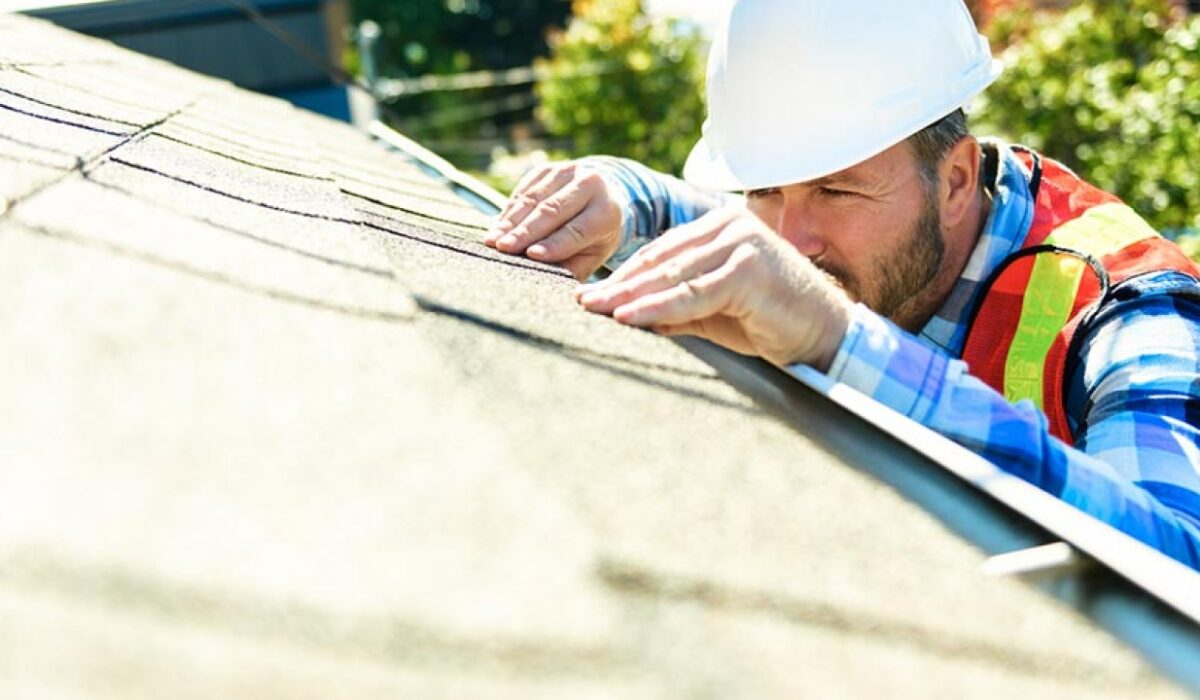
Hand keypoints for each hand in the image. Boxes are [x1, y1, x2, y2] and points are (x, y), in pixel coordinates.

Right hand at [485, 162, 622, 280]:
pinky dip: (508, 211)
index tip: (531, 255)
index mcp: (606, 211)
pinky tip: (496, 228)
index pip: (577, 229)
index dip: (554, 243)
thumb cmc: (593, 238)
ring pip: (533, 198)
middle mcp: (590, 184)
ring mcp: (566, 172)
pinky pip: (522, 191)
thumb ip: (572, 266)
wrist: (598, 199)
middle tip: (504, 248)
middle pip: (552, 210)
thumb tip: (547, 277)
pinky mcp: (545, 169)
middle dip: (525, 231)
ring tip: (493, 240)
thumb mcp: (592, 255)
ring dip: (511, 221)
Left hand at [575, 208, 853, 370]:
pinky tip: (630, 316)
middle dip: (619, 284)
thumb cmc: (770, 322)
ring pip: (673, 274)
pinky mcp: (749, 271)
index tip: (592, 294)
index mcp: (720, 227)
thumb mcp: (713, 312)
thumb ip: (675, 306)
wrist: (824, 334)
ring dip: (631, 295)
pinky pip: (693, 294)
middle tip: (583, 301)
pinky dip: (659, 307)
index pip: (661, 251)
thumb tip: (628, 314)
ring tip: (597, 309)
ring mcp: (741, 245)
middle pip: (661, 259)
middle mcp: (729, 227)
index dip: (625, 274)